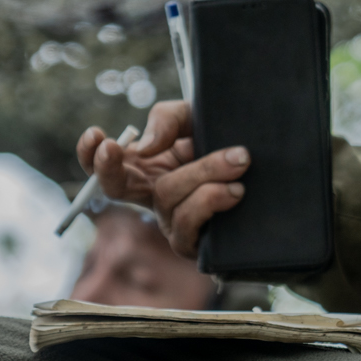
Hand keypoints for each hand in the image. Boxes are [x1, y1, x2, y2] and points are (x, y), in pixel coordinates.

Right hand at [74, 99, 250, 257]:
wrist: (270, 172)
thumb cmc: (222, 141)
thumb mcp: (193, 117)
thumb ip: (166, 118)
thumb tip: (145, 148)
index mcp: (145, 166)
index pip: (103, 164)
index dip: (90, 154)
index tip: (97, 135)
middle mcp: (150, 194)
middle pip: (114, 188)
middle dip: (107, 168)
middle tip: (112, 146)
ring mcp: (168, 221)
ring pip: (167, 197)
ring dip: (203, 173)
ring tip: (239, 159)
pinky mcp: (190, 244)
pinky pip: (187, 224)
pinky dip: (212, 202)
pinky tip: (234, 191)